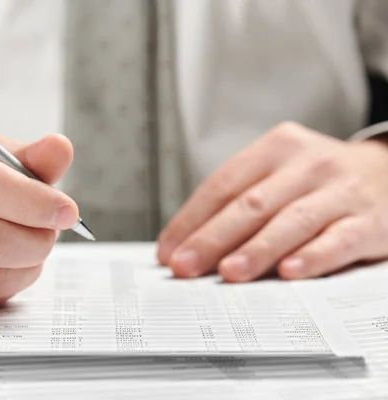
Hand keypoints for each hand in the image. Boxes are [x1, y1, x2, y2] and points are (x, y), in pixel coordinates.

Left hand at [157, 122, 387, 281]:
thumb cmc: (319, 181)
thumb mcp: (280, 173)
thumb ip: (241, 201)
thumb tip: (190, 244)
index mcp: (276, 147)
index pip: (222, 184)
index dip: (191, 219)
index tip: (168, 250)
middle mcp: (307, 164)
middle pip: (250, 204)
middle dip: (211, 238)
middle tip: (185, 267)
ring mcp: (340, 191)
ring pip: (290, 221)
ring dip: (255, 249)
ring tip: (227, 272)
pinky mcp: (369, 220)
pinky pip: (337, 240)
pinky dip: (312, 257)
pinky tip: (289, 272)